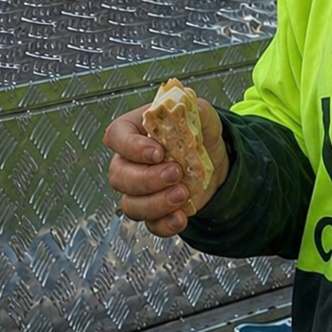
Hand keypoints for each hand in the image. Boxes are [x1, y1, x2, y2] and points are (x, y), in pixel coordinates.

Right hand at [103, 98, 228, 236]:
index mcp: (135, 130)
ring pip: (130, 204)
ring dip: (156, 203)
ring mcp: (139, 190)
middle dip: (146, 178)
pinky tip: (180, 217)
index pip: (116, 136)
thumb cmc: (198, 133)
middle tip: (175, 173)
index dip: (131, 147)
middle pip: (119, 175)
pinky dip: (164, 224)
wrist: (214, 160)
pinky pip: (149, 224)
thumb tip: (190, 108)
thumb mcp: (201, 114)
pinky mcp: (154, 211)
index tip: (157, 152)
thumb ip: (196, 109)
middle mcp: (130, 161)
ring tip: (182, 194)